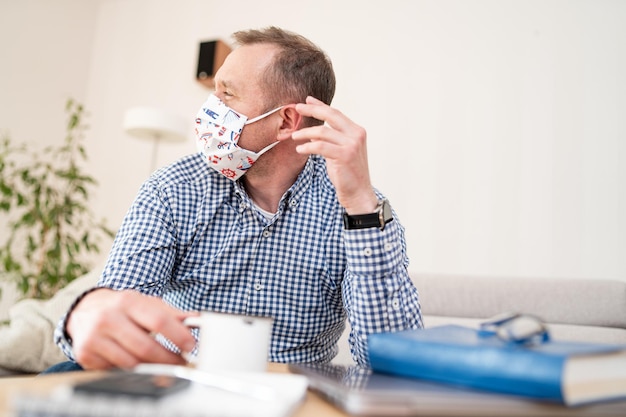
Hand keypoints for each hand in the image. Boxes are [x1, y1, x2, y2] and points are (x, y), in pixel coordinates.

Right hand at [67, 288, 196, 369]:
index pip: (158, 321)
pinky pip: (115, 370)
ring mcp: (94, 336)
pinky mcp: (85, 353)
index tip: (191, 346)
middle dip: (168, 359)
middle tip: (180, 362)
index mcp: (128, 301)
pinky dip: (130, 369)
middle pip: (146, 347)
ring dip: (151, 367)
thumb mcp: (145, 303)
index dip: (178, 335)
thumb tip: (196, 319)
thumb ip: (170, 313)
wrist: (85, 309)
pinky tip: (135, 362)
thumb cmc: (122, 307)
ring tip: (162, 364)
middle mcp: (108, 318)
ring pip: (132, 362)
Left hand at [293, 96, 377, 213]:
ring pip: (323, 132)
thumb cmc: (347, 174)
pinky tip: (300, 149)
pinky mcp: (345, 155)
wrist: (359, 193)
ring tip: (294, 136)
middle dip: (312, 110)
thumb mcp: (340, 152)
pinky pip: (320, 146)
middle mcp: (356, 135)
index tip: (307, 100)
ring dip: (305, 133)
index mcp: (357, 131)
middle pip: (331, 116)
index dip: (320, 105)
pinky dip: (308, 147)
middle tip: (297, 108)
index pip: (336, 113)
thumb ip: (331, 139)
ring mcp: (352, 144)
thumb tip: (315, 130)